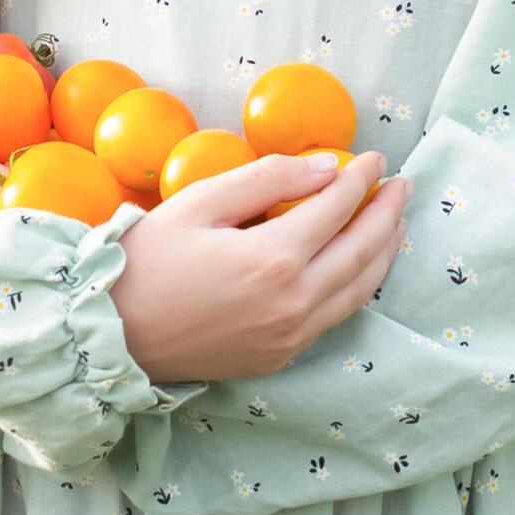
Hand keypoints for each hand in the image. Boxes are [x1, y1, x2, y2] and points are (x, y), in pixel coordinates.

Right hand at [110, 150, 410, 384]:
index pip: (337, 208)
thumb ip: (268, 179)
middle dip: (387, 213)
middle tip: (401, 185)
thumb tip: (327, 168)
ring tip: (396, 223)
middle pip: (362, 251)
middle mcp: (294, 302)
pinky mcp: (281, 357)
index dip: (360, 178)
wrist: (112, 335)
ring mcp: (291, 336)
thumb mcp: (200, 202)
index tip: (375, 158)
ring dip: (384, 252)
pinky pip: (335, 317)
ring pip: (358, 290)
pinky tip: (360, 266)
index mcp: (274, 259)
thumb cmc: (147, 260)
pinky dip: (357, 286)